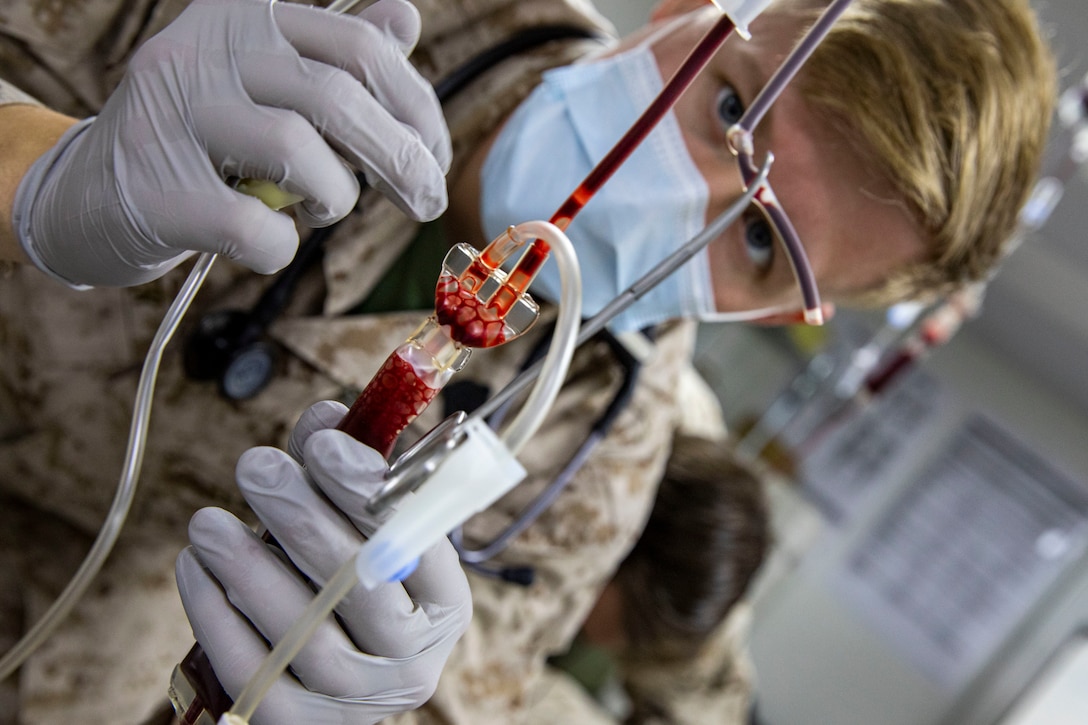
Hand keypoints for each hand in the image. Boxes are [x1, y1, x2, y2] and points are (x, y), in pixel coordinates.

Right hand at [14, 0, 449, 287]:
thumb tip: (405, 20)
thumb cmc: (200, 144)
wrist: (86, 195)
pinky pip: (253, 225)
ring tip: (321, 211)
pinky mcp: (154, 190)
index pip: (359, 47)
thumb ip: (334, 56)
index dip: (417, 107)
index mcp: (244, 17)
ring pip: (296, 152)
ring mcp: (171, 116)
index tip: (436, 157)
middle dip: (402, 160)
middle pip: (337, 97)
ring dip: (335, 198)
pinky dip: (282, 247)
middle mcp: (204, 51)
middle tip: (427, 203)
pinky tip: (270, 242)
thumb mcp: (265, 86)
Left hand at [176, 401, 471, 723]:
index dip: (369, 491)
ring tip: (208, 521)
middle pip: (361, 586)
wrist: (336, 683)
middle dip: (303, 518)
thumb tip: (326, 417)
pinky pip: (254, 672)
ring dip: (249, 567)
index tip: (323, 444)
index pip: (419, 543)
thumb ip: (349, 473)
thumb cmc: (352, 582)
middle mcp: (414, 659)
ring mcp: (358, 700)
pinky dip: (217, 616)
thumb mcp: (366, 529)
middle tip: (256, 467)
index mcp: (445, 602)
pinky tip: (196, 567)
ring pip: (304, 632)